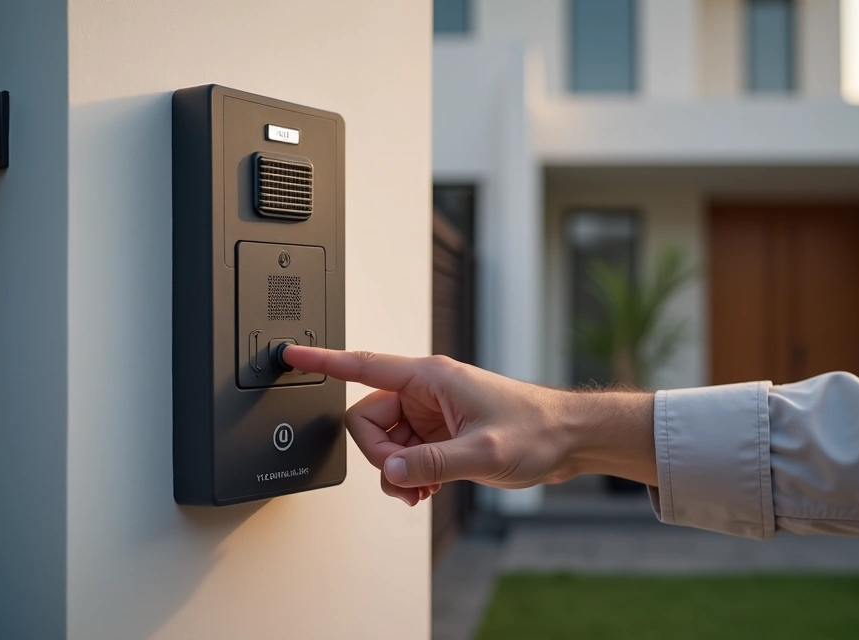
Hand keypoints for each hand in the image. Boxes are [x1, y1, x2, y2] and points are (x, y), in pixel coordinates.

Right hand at [281, 346, 656, 505]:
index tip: (290, 355)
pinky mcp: (440, 432)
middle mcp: (425, 391)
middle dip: (380, 456)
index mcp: (430, 377)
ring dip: (397, 471)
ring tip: (425, 488)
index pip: (363, 366)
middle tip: (408, 478)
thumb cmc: (537, 429)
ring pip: (384, 442)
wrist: (568, 439)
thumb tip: (390, 472)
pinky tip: (428, 487)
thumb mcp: (483, 452)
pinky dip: (409, 474)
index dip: (323, 361)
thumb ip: (432, 463)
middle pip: (367, 420)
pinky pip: (403, 453)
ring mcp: (431, 413)